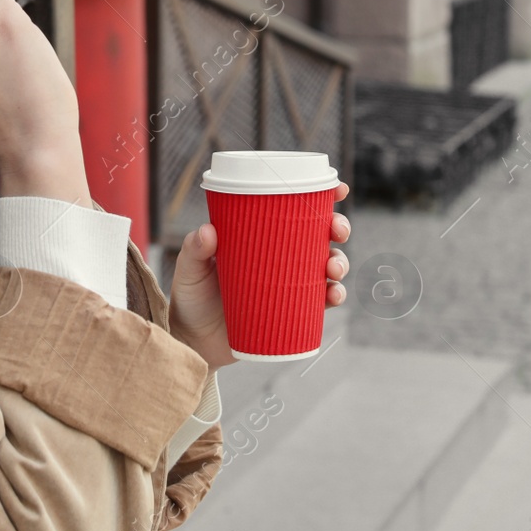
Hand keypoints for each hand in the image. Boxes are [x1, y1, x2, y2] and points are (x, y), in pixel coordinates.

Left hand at [168, 182, 351, 369]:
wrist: (193, 340)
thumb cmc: (190, 296)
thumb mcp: (190, 269)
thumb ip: (195, 250)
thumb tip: (208, 231)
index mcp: (261, 235)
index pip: (294, 210)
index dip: (322, 198)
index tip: (339, 190)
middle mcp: (281, 257)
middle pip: (320, 235)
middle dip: (338, 227)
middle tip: (336, 230)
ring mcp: (289, 284)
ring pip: (327, 266)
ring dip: (340, 262)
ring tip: (333, 269)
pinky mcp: (292, 310)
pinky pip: (321, 302)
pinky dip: (334, 296)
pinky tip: (333, 295)